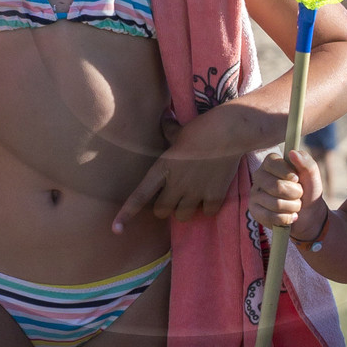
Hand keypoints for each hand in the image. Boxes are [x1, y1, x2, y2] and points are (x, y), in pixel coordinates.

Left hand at [111, 113, 248, 232]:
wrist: (230, 131)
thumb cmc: (203, 127)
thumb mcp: (179, 130)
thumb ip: (168, 130)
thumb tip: (164, 117)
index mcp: (163, 168)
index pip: (140, 195)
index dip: (127, 214)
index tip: (116, 229)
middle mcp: (176, 184)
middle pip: (161, 212)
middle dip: (165, 207)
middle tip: (174, 196)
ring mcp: (195, 192)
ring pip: (182, 216)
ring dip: (185, 210)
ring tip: (193, 196)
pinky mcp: (214, 195)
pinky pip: (207, 213)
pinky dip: (208, 207)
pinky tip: (211, 194)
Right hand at [248, 149, 325, 237]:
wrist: (308, 213)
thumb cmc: (308, 190)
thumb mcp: (312, 175)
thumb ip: (306, 162)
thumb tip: (293, 153)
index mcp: (270, 162)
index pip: (273, 164)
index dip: (288, 173)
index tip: (297, 179)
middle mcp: (259, 176)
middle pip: (276, 186)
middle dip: (295, 193)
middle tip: (299, 194)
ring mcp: (254, 194)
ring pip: (276, 203)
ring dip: (293, 207)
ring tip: (295, 205)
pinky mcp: (255, 211)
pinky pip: (270, 217)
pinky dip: (286, 218)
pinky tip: (290, 216)